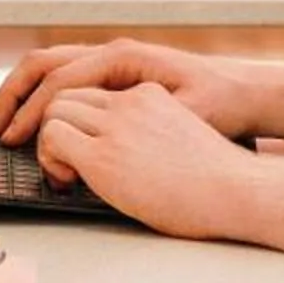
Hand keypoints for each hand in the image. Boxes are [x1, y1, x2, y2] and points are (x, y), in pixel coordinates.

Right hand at [0, 38, 261, 147]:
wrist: (245, 93)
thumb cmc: (221, 103)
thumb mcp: (190, 112)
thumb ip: (148, 118)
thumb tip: (109, 125)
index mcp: (123, 58)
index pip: (61, 79)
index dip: (34, 112)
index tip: (16, 141)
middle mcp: (112, 54)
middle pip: (43, 64)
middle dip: (14, 96)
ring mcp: (110, 64)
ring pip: (49, 68)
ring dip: (22, 95)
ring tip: (4, 127)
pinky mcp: (113, 78)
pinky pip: (65, 80)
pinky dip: (41, 97)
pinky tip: (33, 123)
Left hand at [34, 84, 257, 239]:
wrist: (235, 191)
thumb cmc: (216, 180)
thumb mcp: (180, 136)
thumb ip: (149, 134)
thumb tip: (128, 157)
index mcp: (149, 95)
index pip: (94, 91)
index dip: (79, 118)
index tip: (78, 145)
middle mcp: (129, 102)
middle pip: (67, 94)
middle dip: (54, 125)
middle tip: (61, 161)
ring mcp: (115, 126)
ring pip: (53, 110)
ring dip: (48, 141)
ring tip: (64, 173)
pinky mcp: (103, 155)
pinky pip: (53, 138)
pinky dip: (48, 158)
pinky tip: (67, 181)